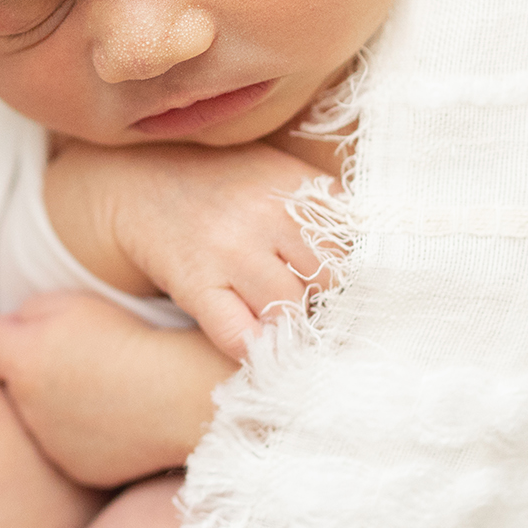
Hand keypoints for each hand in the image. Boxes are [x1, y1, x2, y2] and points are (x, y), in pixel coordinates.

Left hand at [0, 290, 234, 489]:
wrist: (182, 395)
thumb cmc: (131, 339)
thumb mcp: (75, 301)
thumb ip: (29, 310)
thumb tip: (12, 325)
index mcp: (20, 361)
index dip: (2, 333)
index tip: (29, 330)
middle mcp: (26, 406)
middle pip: (12, 380)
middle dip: (31, 366)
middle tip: (77, 352)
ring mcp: (52, 443)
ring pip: (40, 414)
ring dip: (57, 399)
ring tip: (105, 381)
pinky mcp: (79, 468)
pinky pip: (70, 442)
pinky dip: (84, 429)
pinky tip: (117, 412)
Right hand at [44, 140, 336, 361]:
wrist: (141, 180)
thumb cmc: (227, 186)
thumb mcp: (282, 177)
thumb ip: (328, 212)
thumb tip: (385, 266)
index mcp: (299, 187)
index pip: (359, 247)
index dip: (364, 277)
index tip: (365, 295)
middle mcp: (269, 215)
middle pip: (332, 283)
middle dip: (330, 302)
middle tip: (322, 312)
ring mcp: (230, 250)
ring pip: (292, 313)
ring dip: (294, 327)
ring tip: (290, 327)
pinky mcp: (195, 282)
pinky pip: (239, 336)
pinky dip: (256, 350)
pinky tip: (259, 345)